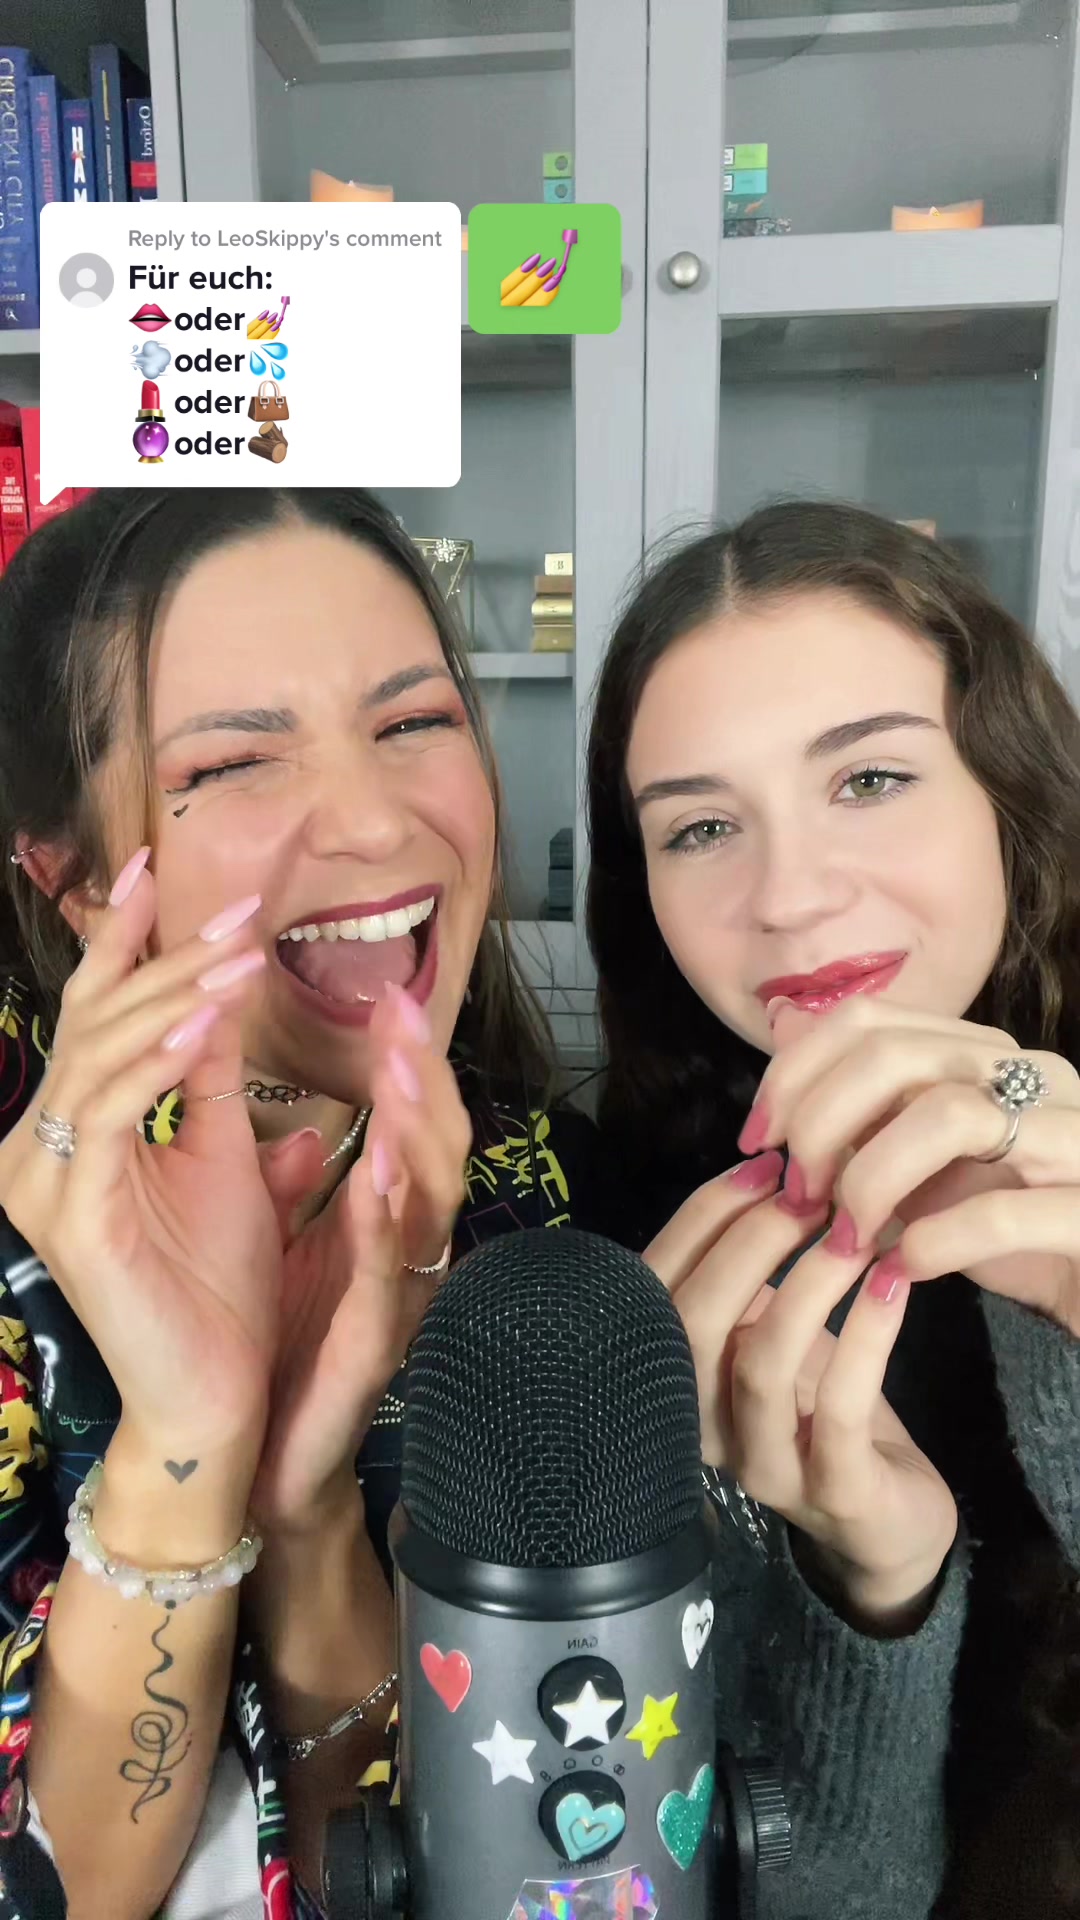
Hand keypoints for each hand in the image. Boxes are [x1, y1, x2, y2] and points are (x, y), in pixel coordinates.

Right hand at [0, 854, 280, 1465]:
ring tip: (238, 955)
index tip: (153, 868)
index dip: (120, 940)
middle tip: (236, 909)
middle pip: (94, 1022)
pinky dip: (155, 1060)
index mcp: (68, 1131)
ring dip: (175, 997)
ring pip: (101, 1054)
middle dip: (165, 956)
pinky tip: (200, 1023)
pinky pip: (108, 1113)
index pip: (92, 1015)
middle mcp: (37, 1149)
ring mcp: (44, 1181)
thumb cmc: (218, 1282)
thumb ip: (206, 1078)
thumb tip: (218, 993)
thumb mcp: (220, 1155)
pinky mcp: (69, 1212)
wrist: (216, 1389)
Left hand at [252, 982, 470, 1530]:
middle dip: (426, 1079)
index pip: (410, 1127)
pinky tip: (377, 1174)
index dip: (410, 1064)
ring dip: (417, 1135)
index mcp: (382, 1220)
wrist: (259, 1456)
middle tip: (405, 1013)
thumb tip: (288, 1105)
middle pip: (437, 1151)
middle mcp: (405, 1250)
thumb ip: (286, 1174)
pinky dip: (386, 1222)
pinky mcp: (374, 1345)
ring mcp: (399, 1296)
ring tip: (401, 1073)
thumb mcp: (278, 1239)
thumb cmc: (278, 1342)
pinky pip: (387, 1275)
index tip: (392, 997)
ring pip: (429, 1204)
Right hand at [646, 1159, 957, 1621]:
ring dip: (807, 1281)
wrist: (884, 1516)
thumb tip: (764, 1164)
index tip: (763, 1163)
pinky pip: (837, 1406)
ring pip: (760, 1362)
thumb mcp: (770, 1330)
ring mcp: (761, 1467)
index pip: (656, 1285)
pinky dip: (864, 1335)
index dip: (702, 1216)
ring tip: (854, 1229)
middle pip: (693, 1322)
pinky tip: (891, 1284)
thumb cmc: (818, 1403)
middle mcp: (696, 1427)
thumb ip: (747, 1270)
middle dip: (747, 1241)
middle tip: (809, 1191)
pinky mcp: (831, 1493)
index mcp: (670, 1377)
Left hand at [749, 995, 1079, 1333]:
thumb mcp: (921, 1167)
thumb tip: (780, 1088)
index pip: (867, 1020)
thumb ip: (865, 1123)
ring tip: (850, 1236)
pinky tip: (907, 1269)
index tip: (758, 1141)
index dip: (793, 1074)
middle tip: (800, 1196)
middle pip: (893, 1055)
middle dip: (820, 1125)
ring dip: (870, 1179)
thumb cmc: (1006, 1230)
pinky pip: (1001, 1209)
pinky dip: (934, 1241)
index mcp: (985, 1052)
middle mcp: (1035, 1074)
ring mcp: (1074, 1135)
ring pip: (948, 1115)